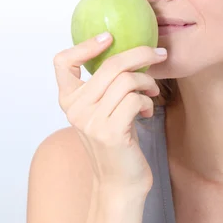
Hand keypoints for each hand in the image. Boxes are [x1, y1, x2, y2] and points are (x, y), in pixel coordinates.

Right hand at [53, 33, 166, 192]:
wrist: (120, 184)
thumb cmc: (117, 144)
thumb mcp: (103, 112)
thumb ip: (105, 88)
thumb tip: (131, 53)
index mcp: (69, 101)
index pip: (62, 63)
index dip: (85, 45)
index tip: (109, 38)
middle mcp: (76, 109)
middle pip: (109, 65)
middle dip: (140, 54)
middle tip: (159, 54)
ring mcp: (91, 121)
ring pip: (126, 80)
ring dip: (147, 82)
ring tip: (152, 92)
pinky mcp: (111, 132)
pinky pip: (136, 99)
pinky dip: (148, 102)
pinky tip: (148, 113)